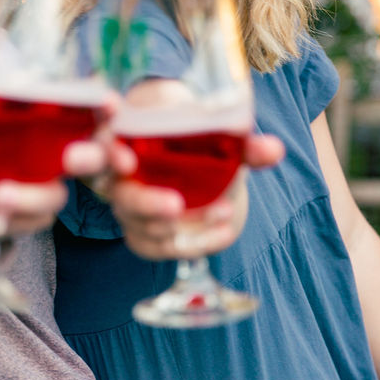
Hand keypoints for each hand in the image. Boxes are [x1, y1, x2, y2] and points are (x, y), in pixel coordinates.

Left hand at [0, 64, 111, 236]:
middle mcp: (54, 157)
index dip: (104, 110)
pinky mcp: (32, 218)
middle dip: (91, 157)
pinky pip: (30, 222)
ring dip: (28, 197)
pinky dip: (5, 220)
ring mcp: (45, 189)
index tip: (110, 102)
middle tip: (72, 157)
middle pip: (92, 158)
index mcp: (45, 129)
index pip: (86, 116)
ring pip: (54, 196)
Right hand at [108, 134, 284, 259]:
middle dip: (146, 203)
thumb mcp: (215, 132)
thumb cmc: (194, 136)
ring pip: (141, 227)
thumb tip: (274, 151)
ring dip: (179, 228)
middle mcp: (119, 176)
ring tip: (222, 215)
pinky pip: (159, 247)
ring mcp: (129, 208)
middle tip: (175, 206)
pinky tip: (223, 234)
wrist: (195, 159)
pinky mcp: (144, 233)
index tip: (126, 159)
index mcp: (127, 136)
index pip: (104, 143)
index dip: (109, 152)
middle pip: (120, 195)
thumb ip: (243, 144)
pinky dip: (193, 244)